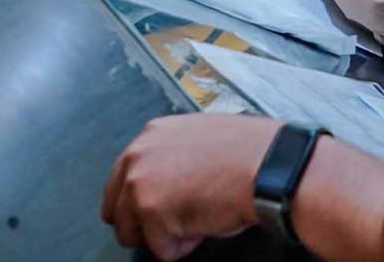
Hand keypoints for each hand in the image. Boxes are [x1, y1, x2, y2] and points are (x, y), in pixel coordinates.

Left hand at [101, 113, 278, 254]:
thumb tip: (167, 182)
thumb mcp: (200, 138)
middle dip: (144, 222)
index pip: (121, 179)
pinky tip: (205, 223)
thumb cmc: (248, 154)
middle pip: (116, 209)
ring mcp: (139, 183)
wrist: (267, 166)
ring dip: (163, 235)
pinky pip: (160, 249)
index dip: (144, 201)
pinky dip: (183, 247)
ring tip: (197, 218)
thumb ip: (172, 155)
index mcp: (150, 134)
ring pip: (132, 233)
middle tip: (178, 220)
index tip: (164, 206)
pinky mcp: (150, 211)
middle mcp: (137, 155)